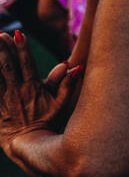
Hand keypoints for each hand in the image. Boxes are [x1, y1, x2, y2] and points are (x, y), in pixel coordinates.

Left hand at [0, 31, 81, 152]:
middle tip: (1, 34)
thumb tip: (74, 67)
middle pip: (8, 66)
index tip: (19, 34)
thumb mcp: (61, 104)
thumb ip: (66, 85)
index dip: (22, 48)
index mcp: (33, 88)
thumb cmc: (47, 121)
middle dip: (3, 49)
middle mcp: (16, 91)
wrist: (27, 142)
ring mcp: (4, 98)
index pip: (26, 63)